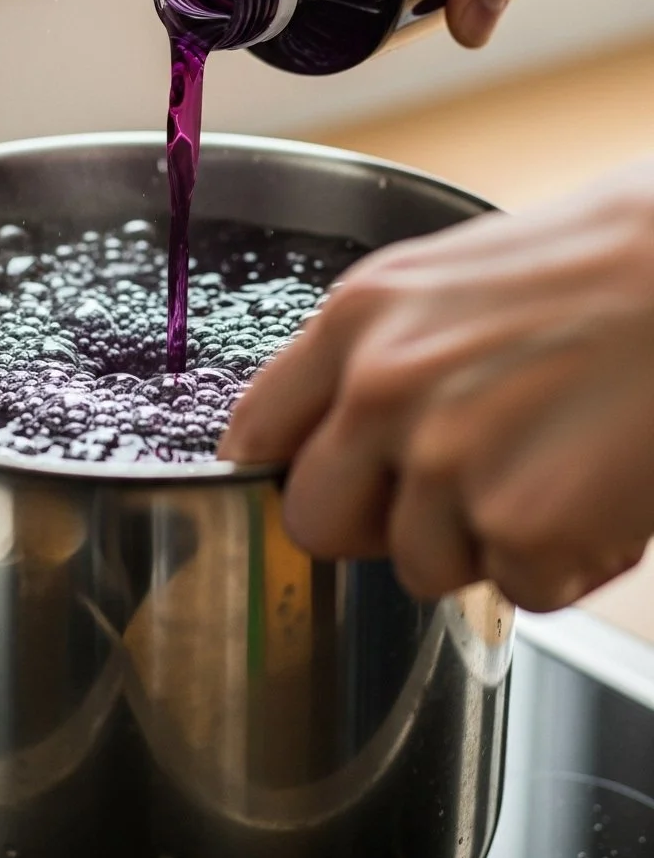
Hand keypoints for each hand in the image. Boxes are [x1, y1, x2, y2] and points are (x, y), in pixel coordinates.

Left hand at [219, 162, 653, 610]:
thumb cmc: (601, 268)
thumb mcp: (451, 282)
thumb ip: (379, 357)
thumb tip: (341, 436)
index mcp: (358, 319)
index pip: (256, 432)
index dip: (284, 472)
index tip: (306, 489)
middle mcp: (383, 390)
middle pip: (316, 523)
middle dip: (379, 524)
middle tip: (454, 489)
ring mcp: (447, 462)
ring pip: (422, 567)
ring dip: (486, 541)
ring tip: (555, 463)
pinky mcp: (522, 524)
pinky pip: (518, 589)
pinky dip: (564, 561)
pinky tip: (599, 489)